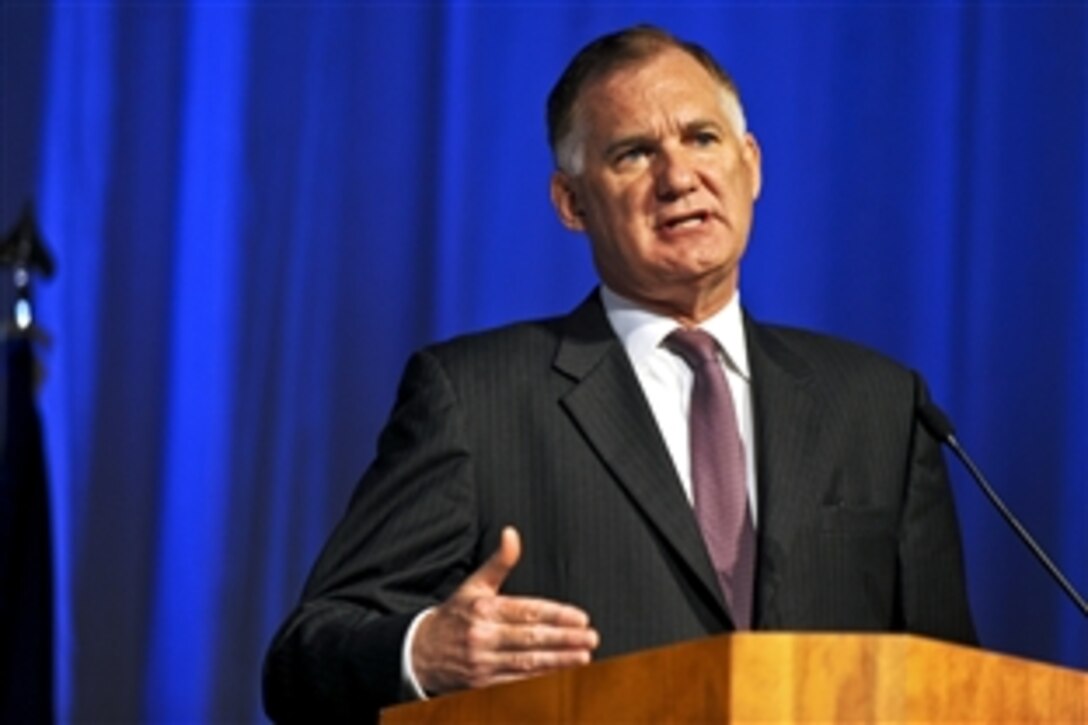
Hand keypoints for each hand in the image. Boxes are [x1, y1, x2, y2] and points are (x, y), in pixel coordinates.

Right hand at [411, 526, 599, 693]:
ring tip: (584, 657)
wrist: (421, 651)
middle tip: (590, 637)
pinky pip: (516, 682)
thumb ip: (499, 562)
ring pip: (527, 662)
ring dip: (558, 661)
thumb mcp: (474, 584)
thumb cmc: (455, 615)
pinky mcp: (482, 683)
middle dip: (564, 639)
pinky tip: (561, 675)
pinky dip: (540, 679)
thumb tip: (511, 534)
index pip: (526, 611)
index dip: (556, 615)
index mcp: (483, 608)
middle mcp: (482, 635)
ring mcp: (482, 662)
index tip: (580, 618)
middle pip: (531, 637)